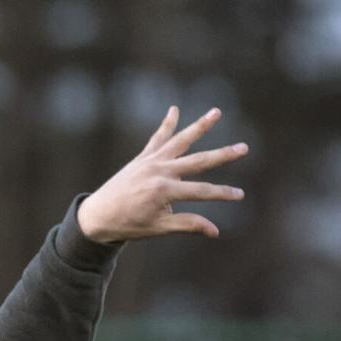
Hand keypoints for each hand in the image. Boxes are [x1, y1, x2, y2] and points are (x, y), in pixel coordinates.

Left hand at [78, 106, 247, 242]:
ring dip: (199, 126)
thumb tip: (216, 231)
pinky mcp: (142, 158)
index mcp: (164, 191)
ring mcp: (150, 161)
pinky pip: (157, 138)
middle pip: (198, 161)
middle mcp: (159, 171)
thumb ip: (187, 224)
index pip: (202, 191)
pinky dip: (166, 125)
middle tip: (244, 148)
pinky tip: (174, 109)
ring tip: (217, 112)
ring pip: (180, 141)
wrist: (97, 216)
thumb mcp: (158, 227)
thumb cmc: (128, 225)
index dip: (222, 194)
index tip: (240, 195)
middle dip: (223, 156)